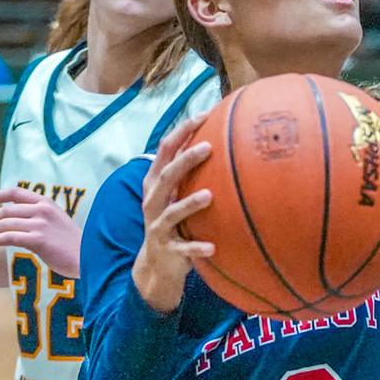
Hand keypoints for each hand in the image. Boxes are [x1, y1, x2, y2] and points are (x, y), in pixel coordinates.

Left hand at [0, 187, 82, 277]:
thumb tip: (17, 222)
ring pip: (4, 224)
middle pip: (5, 210)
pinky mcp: (38, 240)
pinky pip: (8, 238)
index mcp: (47, 203)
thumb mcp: (57, 224)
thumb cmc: (74, 247)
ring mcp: (40, 224)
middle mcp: (42, 210)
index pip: (15, 192)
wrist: (91, 260)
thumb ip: (40, 219)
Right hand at [131, 117, 214, 312]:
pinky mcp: (168, 250)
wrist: (159, 264)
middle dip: (185, 161)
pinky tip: (212, 247)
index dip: (182, 132)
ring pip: (172, 212)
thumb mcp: (177, 195)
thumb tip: (226, 142)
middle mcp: (153, 201)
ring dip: (189, 204)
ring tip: (209, 195)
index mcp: (156, 183)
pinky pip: (183, 249)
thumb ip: (191, 173)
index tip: (204, 115)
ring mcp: (159, 226)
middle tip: (208, 147)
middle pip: (166, 176)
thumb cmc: (175, 222)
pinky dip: (197, 248)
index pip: (165, 150)